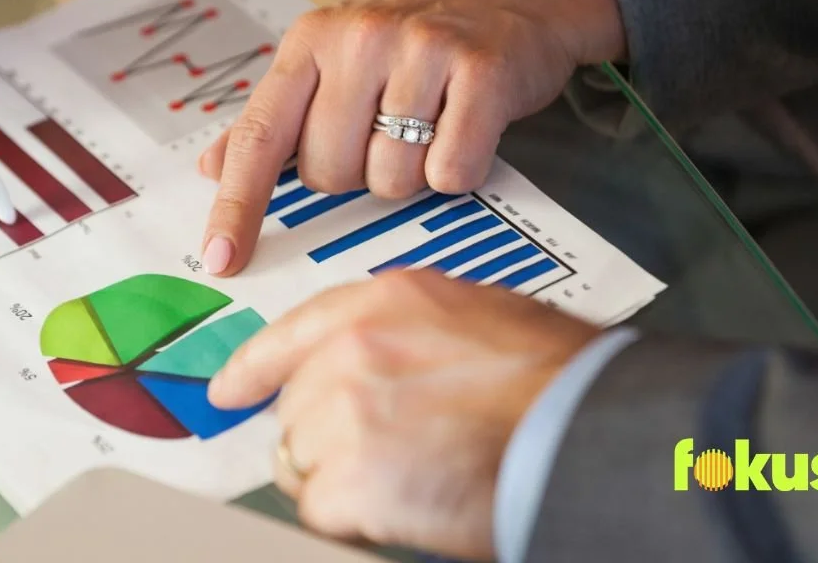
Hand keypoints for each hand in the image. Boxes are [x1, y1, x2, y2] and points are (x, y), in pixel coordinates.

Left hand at [196, 0, 623, 275]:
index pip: (261, 136)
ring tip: (433, 124)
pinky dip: (459, 171)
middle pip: (330, 173)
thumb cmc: (424, 28)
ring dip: (412, 174)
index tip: (219, 261)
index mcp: (312, 39)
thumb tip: (211, 167)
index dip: (236, 204)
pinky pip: (450, 173)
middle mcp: (359, 39)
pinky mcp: (482, 71)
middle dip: (357, 174)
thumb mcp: (337, 53)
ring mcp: (422, 51)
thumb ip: (277, 114)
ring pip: (390, 179)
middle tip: (389, 131)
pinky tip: (467, 128)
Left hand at [208, 270, 599, 560]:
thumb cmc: (559, 379)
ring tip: (406, 476)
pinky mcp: (351, 476)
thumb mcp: (480, 316)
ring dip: (341, 476)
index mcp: (387, 302)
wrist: (588, 430)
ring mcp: (346, 411)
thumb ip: (411, 330)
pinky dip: (354, 516)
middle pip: (295, 404)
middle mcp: (355, 348)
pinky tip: (404, 503)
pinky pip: (319, 507)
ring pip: (301, 457)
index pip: (293, 331)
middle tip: (382, 454)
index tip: (229, 389)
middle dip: (325, 434)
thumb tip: (380, 359)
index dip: (254, 366)